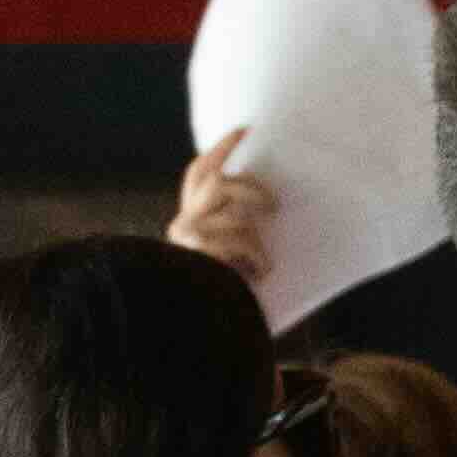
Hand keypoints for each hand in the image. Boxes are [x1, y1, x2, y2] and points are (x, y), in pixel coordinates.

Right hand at [167, 133, 280, 288]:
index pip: (198, 173)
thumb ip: (232, 229)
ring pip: (235, 213)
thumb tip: (264, 208)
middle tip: (274, 205)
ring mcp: (188, 235)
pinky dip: (256, 258)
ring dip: (254, 240)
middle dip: (250, 188)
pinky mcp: (200, 248)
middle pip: (218, 181)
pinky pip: (241, 239)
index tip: (244, 130)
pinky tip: (260, 275)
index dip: (221, 149)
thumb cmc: (219, 296)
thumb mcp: (226, 258)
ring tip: (263, 263)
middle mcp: (182, 224)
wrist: (194, 326)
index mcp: (186, 223)